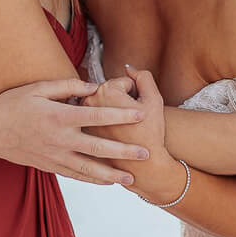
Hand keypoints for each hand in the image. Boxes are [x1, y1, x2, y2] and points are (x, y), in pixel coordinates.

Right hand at [0, 77, 148, 185]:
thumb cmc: (12, 105)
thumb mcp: (37, 87)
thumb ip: (67, 85)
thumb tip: (93, 85)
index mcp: (59, 115)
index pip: (97, 114)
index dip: (121, 114)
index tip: (141, 114)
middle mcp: (60, 139)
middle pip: (98, 146)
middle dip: (124, 150)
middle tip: (146, 154)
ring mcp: (54, 156)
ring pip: (88, 168)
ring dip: (111, 174)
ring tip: (131, 179)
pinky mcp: (49, 166)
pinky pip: (74, 175)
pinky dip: (92, 180)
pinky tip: (106, 182)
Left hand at [87, 66, 184, 201]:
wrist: (143, 168)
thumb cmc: (150, 133)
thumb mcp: (153, 99)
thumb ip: (142, 77)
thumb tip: (128, 68)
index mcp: (105, 91)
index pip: (124, 82)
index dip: (137, 95)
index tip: (139, 110)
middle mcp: (88, 103)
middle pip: (110, 93)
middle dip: (122, 103)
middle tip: (132, 121)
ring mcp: (82, 119)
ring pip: (101, 107)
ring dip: (111, 113)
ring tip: (124, 129)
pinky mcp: (81, 134)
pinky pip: (95, 122)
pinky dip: (103, 125)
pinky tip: (114, 136)